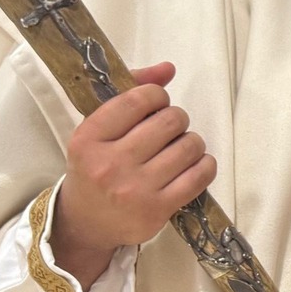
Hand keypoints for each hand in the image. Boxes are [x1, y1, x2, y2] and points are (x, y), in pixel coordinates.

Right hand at [50, 62, 214, 288]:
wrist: (85, 223)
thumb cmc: (95, 166)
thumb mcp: (97, 129)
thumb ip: (129, 92)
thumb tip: (168, 68)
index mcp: (89, 138)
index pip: (138, 100)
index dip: (157, 96)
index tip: (156, 105)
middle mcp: (109, 164)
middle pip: (170, 120)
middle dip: (177, 119)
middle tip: (169, 130)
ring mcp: (134, 189)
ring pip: (189, 146)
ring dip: (192, 142)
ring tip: (179, 149)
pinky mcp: (157, 210)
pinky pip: (199, 175)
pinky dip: (205, 165)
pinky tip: (193, 165)